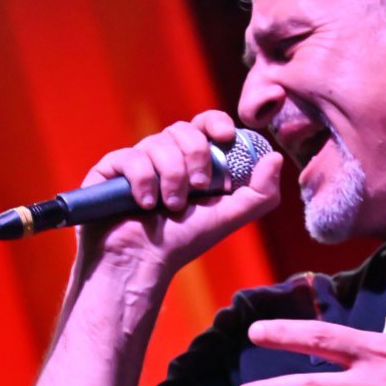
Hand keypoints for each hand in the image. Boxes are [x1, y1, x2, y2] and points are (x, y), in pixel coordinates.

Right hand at [77, 110, 281, 275]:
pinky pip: (131, 157)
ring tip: (170, 207)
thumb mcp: (229, 217)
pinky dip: (144, 182)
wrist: (143, 261)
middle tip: (200, 188)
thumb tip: (275, 157)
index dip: (216, 123)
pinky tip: (144, 204)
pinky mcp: (110, 169)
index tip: (226, 136)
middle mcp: (165, 156)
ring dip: (172, 178)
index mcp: (193, 161)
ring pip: (158, 142)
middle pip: (183, 129)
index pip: (205, 125)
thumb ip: (259, 193)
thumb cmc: (184, 240)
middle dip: (196, 157)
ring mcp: (137, 160)